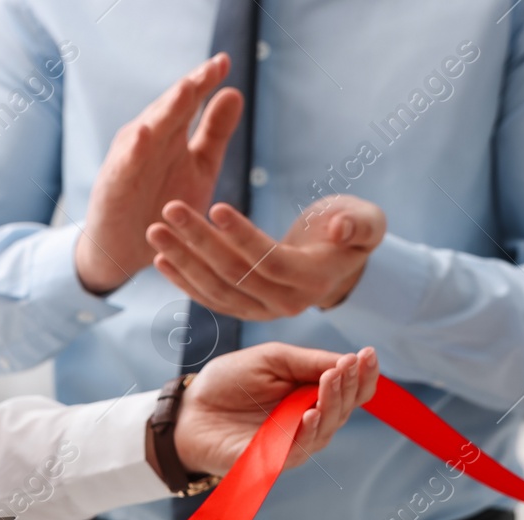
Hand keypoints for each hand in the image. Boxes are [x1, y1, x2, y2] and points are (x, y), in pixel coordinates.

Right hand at [75, 53, 243, 294]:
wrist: (124, 250)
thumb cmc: (161, 205)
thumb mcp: (198, 167)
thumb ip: (215, 132)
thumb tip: (234, 91)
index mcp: (170, 134)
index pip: (189, 101)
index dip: (206, 81)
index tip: (226, 62)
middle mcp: (148, 141)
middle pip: (170, 109)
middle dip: (190, 88)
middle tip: (212, 68)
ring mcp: (129, 162)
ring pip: (149, 131)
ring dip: (165, 111)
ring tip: (186, 90)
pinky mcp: (114, 188)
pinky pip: (124, 167)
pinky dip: (133, 151)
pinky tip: (143, 135)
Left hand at [147, 195, 386, 319]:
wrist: (337, 260)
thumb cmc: (351, 229)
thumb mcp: (367, 221)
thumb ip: (359, 224)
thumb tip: (341, 228)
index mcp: (312, 281)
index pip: (270, 261)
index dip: (243, 237)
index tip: (216, 206)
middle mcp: (284, 304)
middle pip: (235, 274)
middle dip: (200, 241)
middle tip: (170, 209)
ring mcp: (260, 310)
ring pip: (216, 288)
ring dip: (183, 259)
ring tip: (156, 229)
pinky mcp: (243, 308)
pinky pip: (209, 298)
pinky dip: (183, 279)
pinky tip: (160, 258)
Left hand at [174, 345, 378, 474]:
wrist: (189, 411)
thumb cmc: (228, 383)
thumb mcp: (272, 359)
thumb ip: (308, 361)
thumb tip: (349, 360)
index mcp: (311, 394)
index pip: (349, 388)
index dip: (363, 374)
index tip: (368, 355)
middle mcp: (308, 420)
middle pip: (344, 408)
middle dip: (349, 385)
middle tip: (347, 365)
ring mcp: (293, 442)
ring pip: (327, 428)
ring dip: (333, 403)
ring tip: (332, 380)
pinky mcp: (273, 460)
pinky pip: (299, 449)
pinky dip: (309, 431)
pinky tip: (312, 412)